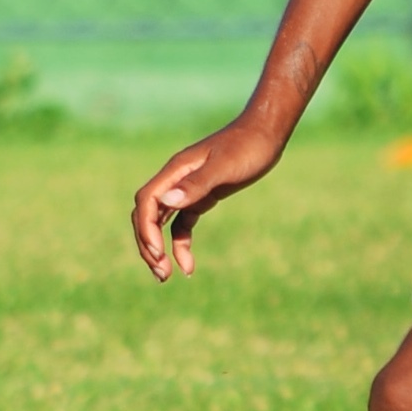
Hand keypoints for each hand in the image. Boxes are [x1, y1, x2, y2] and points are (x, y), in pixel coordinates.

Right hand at [131, 118, 284, 281]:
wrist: (265, 134)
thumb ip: (196, 184)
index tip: (157, 252)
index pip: (147, 202)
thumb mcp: (225, 166)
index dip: (146, 228)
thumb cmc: (247, 146)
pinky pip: (182, 224)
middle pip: (148, 216)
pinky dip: (180, 244)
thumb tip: (167, 201)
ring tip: (166, 276)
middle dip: (148, 244)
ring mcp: (187, 190)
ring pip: (161, 224)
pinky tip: (188, 265)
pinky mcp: (201, 197)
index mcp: (176, 171)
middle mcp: (175, 181)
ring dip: (159, 249)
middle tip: (161, 273)